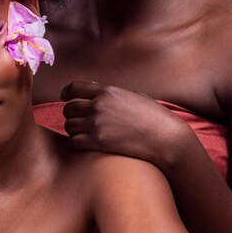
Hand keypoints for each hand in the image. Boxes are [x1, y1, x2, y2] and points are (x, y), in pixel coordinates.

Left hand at [61, 82, 189, 165]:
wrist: (166, 138)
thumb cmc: (154, 117)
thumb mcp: (133, 96)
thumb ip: (112, 93)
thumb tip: (95, 89)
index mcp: (107, 91)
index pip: (75, 87)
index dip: (66, 93)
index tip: (65, 97)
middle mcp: (98, 105)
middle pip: (68, 109)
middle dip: (71, 115)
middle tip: (78, 121)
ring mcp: (96, 124)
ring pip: (68, 126)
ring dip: (73, 130)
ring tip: (82, 134)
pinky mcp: (97, 142)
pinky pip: (73, 142)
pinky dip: (75, 144)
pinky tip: (83, 145)